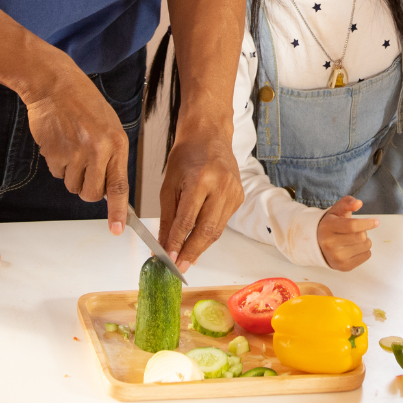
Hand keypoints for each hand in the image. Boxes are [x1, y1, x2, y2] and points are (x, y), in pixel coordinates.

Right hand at [22, 60, 130, 233]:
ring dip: (71, 174)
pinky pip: (56, 173)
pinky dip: (57, 163)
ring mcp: (74, 153)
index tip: (118, 229)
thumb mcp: (110, 126)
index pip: (119, 185)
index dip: (118, 211)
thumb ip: (112, 156)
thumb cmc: (85, 104)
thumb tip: (109, 188)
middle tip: (84, 170)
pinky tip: (60, 142)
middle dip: (87, 189)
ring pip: (72, 185)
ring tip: (72, 147)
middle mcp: (97, 150)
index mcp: (116, 143)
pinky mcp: (53, 153)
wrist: (55, 85)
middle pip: (91, 194)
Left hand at [159, 121, 243, 271]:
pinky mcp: (239, 196)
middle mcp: (221, 186)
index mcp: (200, 180)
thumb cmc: (186, 156)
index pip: (187, 220)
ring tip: (186, 259)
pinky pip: (223, 221)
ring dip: (201, 247)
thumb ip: (168, 217)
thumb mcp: (169, 184)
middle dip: (191, 252)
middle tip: (179, 267)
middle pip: (206, 230)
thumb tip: (163, 245)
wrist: (209, 136)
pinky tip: (198, 240)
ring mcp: (234, 191)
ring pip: (217, 230)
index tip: (168, 260)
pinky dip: (210, 233)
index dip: (177, 243)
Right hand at [317, 196, 378, 270]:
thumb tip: (358, 203)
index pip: (352, 226)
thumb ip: (347, 203)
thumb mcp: (336, 210)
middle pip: (361, 237)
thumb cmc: (332, 224)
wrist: (319, 245)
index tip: (376, 221)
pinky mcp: (344, 267)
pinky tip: (355, 247)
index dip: (367, 223)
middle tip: (358, 230)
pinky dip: (365, 250)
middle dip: (364, 231)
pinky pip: (366, 256)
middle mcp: (329, 244)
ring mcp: (336, 257)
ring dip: (365, 240)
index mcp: (327, 227)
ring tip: (355, 239)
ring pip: (365, 246)